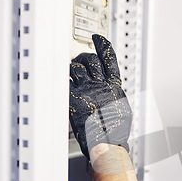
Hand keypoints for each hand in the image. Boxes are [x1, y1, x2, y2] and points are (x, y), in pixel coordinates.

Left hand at [69, 34, 131, 159]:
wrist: (107, 142)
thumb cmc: (115, 132)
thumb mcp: (122, 110)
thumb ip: (113, 96)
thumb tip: (110, 92)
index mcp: (114, 87)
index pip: (110, 60)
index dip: (103, 46)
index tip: (98, 38)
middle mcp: (102, 85)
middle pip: (91, 60)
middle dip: (84, 57)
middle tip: (79, 59)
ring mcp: (88, 90)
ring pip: (77, 68)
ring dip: (72, 68)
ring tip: (70, 72)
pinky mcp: (75, 98)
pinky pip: (66, 81)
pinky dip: (62, 79)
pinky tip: (59, 80)